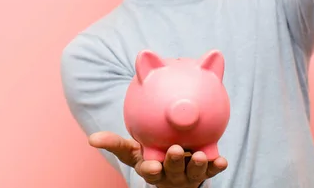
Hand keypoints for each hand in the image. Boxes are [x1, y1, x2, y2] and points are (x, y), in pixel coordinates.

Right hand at [88, 131, 227, 187]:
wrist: (172, 164)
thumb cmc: (149, 155)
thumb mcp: (132, 149)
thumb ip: (114, 143)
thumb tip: (92, 139)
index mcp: (151, 169)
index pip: (149, 171)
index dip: (151, 170)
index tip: (152, 167)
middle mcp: (169, 174)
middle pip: (172, 170)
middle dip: (175, 163)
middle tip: (177, 151)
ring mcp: (187, 174)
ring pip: (193, 172)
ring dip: (198, 165)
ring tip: (201, 156)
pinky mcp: (203, 171)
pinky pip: (211, 169)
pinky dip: (216, 166)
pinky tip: (222, 160)